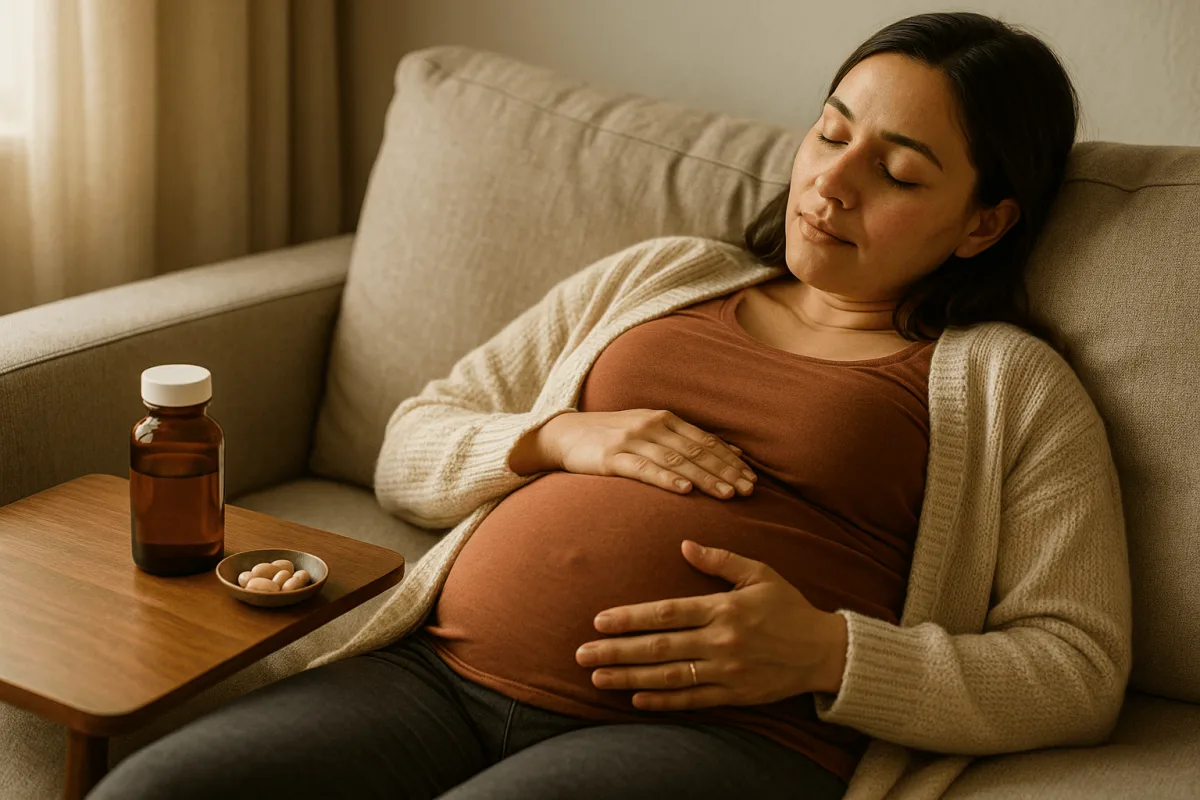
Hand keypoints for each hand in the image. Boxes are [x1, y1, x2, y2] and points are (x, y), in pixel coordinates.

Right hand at [542, 410, 757, 500]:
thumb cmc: (614, 436)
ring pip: (676, 461)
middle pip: (695, 451)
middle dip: (724, 472)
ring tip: (726, 494)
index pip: (705, 441)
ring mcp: (632, 440)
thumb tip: (732, 452)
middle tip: (748, 491)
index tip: (752, 480)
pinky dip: (666, 479)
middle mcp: (652, 425)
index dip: (730, 461)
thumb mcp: (651, 430)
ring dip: (704, 478)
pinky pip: (644, 469)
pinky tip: (684, 490)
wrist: (566, 434)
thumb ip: (688, 440)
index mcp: (665, 418)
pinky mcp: (612, 457)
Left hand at [575, 540, 847, 709]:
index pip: (667, 613)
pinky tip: (636, 699)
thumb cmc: (789, 607)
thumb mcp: (760, 573)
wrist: (825, 651)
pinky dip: (664, 700)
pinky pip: (693, 699)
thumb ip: (721, 560)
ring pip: (670, 676)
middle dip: (617, 651)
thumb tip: (685, 543)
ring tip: (598, 678)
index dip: (631, 618)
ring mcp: (727, 670)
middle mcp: (722, 640)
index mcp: (724, 608)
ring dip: (630, 678)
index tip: (600, 621)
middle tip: (582, 654)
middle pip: (660, 647)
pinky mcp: (735, 694)